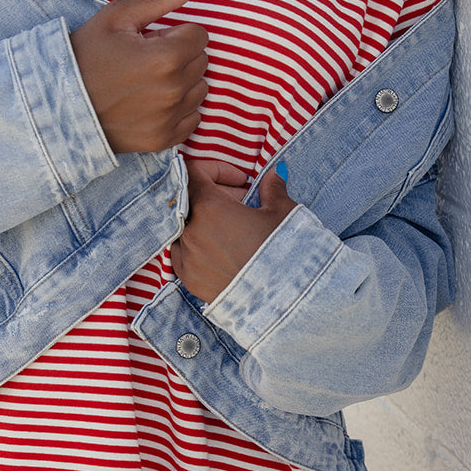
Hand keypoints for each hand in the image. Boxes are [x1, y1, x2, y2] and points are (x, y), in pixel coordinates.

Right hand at [70, 0, 208, 152]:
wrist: (56, 105)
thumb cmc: (85, 55)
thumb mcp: (117, 16)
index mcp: (166, 57)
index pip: (199, 34)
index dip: (173, 32)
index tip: (147, 40)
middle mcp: (174, 91)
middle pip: (201, 61)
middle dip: (178, 55)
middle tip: (143, 60)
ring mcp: (170, 119)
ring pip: (199, 89)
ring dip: (181, 82)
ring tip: (146, 81)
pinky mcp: (164, 139)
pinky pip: (192, 117)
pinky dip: (178, 109)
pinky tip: (150, 103)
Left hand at [171, 158, 295, 302]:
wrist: (287, 301)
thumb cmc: (286, 252)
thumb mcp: (283, 212)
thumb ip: (272, 188)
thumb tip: (272, 175)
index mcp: (209, 207)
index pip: (193, 173)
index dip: (215, 170)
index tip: (238, 181)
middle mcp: (190, 231)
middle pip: (189, 199)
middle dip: (214, 195)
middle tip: (243, 204)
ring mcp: (186, 257)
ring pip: (184, 226)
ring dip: (203, 221)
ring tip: (232, 230)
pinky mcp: (189, 280)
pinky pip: (183, 252)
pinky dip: (197, 244)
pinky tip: (223, 251)